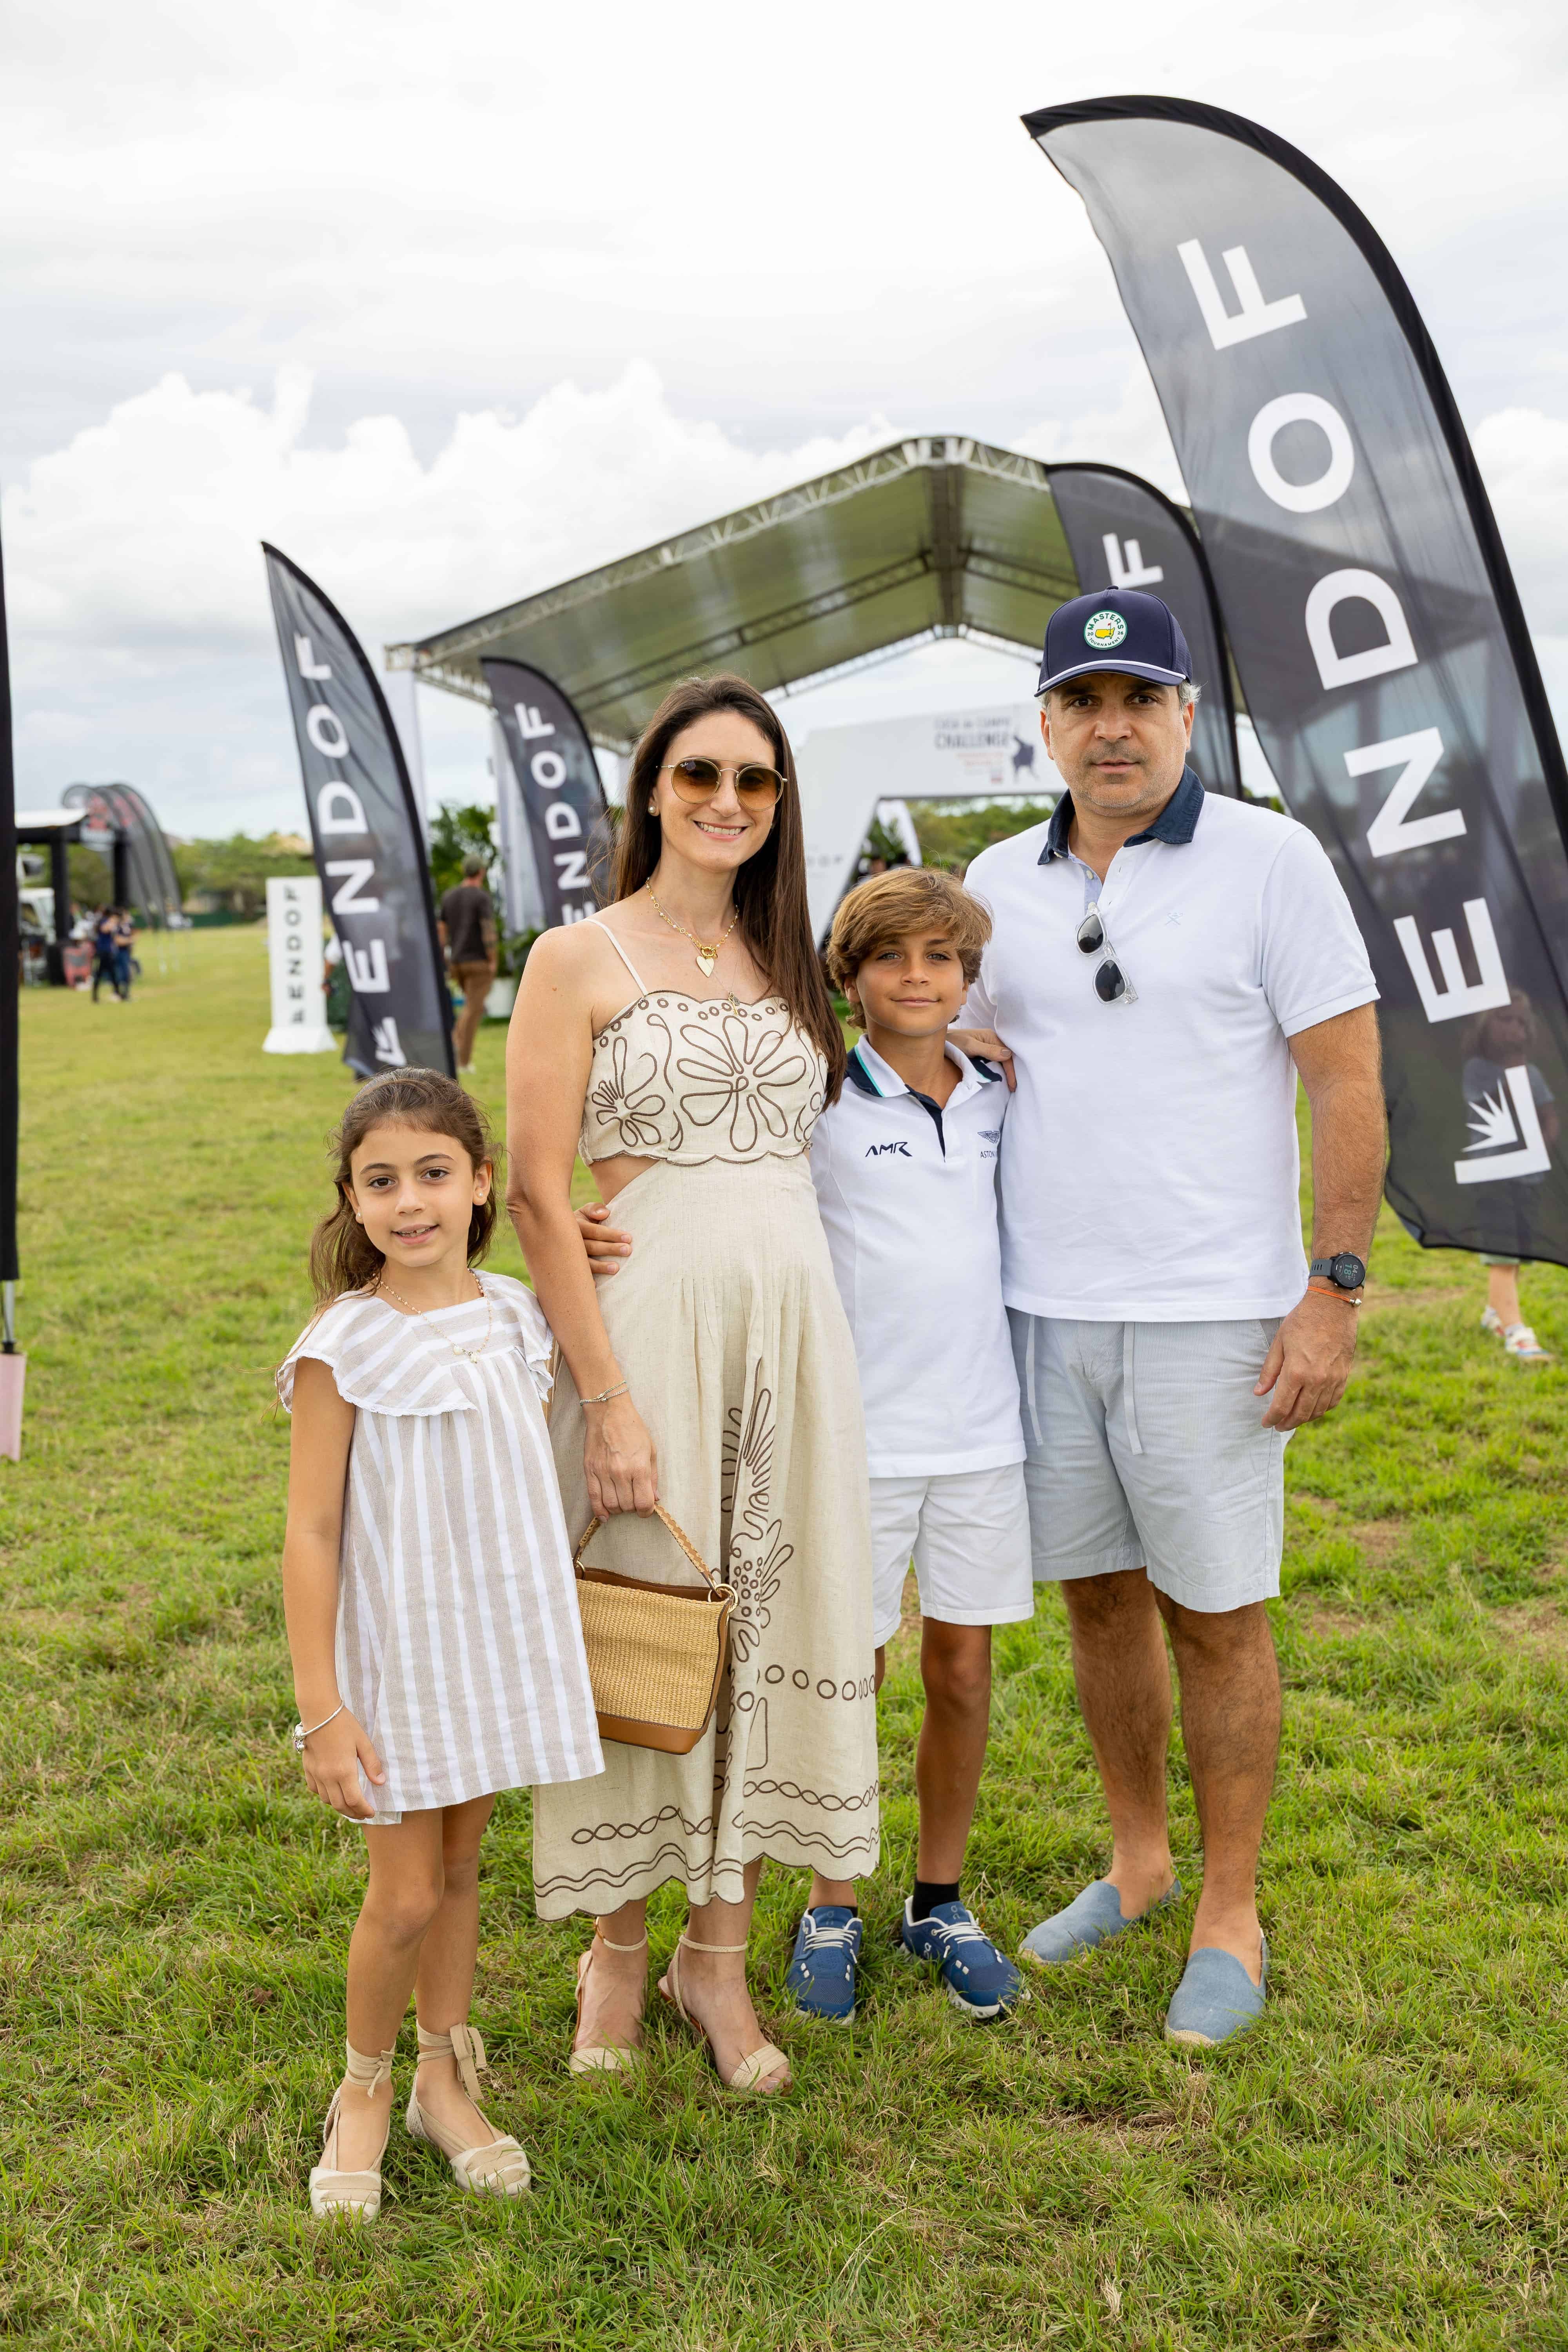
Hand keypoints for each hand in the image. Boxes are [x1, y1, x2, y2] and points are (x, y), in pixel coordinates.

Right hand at [300, 1709, 384, 1820]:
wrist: (319, 1713)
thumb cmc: (344, 1725)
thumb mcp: (363, 1742)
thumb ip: (372, 1764)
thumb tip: (380, 1783)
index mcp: (343, 1771)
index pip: (354, 1801)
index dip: (363, 1810)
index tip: (371, 1812)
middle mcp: (328, 1777)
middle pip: (340, 1805)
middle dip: (353, 1813)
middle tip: (363, 1814)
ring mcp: (316, 1774)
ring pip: (327, 1800)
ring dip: (339, 1806)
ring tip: (350, 1805)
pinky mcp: (308, 1769)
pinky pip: (315, 1790)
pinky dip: (325, 1796)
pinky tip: (333, 1792)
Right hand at [576, 1199, 633, 1278]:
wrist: (559, 1233)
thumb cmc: (582, 1222)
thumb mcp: (585, 1211)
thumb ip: (594, 1209)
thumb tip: (604, 1213)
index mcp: (574, 1225)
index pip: (595, 1231)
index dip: (611, 1234)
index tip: (628, 1238)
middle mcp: (569, 1242)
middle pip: (591, 1246)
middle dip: (610, 1249)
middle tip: (628, 1250)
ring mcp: (568, 1256)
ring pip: (584, 1262)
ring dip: (600, 1266)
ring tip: (616, 1268)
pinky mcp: (568, 1267)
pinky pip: (575, 1275)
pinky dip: (585, 1280)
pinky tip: (595, 1284)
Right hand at [584, 1391, 657, 1517]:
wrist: (609, 1412)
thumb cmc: (633, 1429)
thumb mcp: (651, 1450)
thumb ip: (653, 1477)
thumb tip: (655, 1498)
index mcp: (639, 1467)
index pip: (643, 1503)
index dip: (646, 1511)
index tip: (646, 1509)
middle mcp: (621, 1472)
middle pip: (627, 1506)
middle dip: (632, 1508)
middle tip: (634, 1500)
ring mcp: (603, 1472)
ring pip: (610, 1504)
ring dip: (618, 1509)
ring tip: (621, 1502)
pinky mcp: (589, 1470)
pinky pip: (593, 1497)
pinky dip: (599, 1510)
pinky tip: (605, 1516)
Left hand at [947, 1027, 1015, 1090]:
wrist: (940, 1041)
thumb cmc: (953, 1042)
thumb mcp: (969, 1046)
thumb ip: (988, 1050)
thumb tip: (1008, 1054)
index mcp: (991, 1036)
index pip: (1007, 1054)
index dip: (1011, 1070)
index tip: (1012, 1085)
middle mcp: (992, 1041)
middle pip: (1006, 1057)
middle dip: (1011, 1071)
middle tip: (1014, 1088)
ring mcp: (988, 1047)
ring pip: (1001, 1060)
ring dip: (1006, 1072)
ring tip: (1010, 1086)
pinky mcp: (982, 1053)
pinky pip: (994, 1062)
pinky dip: (998, 1070)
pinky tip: (1001, 1078)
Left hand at [1256, 1289, 1359, 1430]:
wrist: (1333, 1307)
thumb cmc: (1302, 1321)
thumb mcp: (1279, 1342)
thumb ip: (1269, 1371)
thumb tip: (1259, 1392)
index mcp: (1297, 1372)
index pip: (1282, 1406)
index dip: (1272, 1418)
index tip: (1265, 1422)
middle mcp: (1316, 1380)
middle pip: (1300, 1413)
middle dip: (1286, 1423)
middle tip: (1278, 1425)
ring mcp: (1333, 1379)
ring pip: (1318, 1411)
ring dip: (1304, 1419)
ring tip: (1293, 1419)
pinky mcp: (1343, 1376)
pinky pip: (1333, 1401)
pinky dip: (1321, 1409)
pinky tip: (1312, 1409)